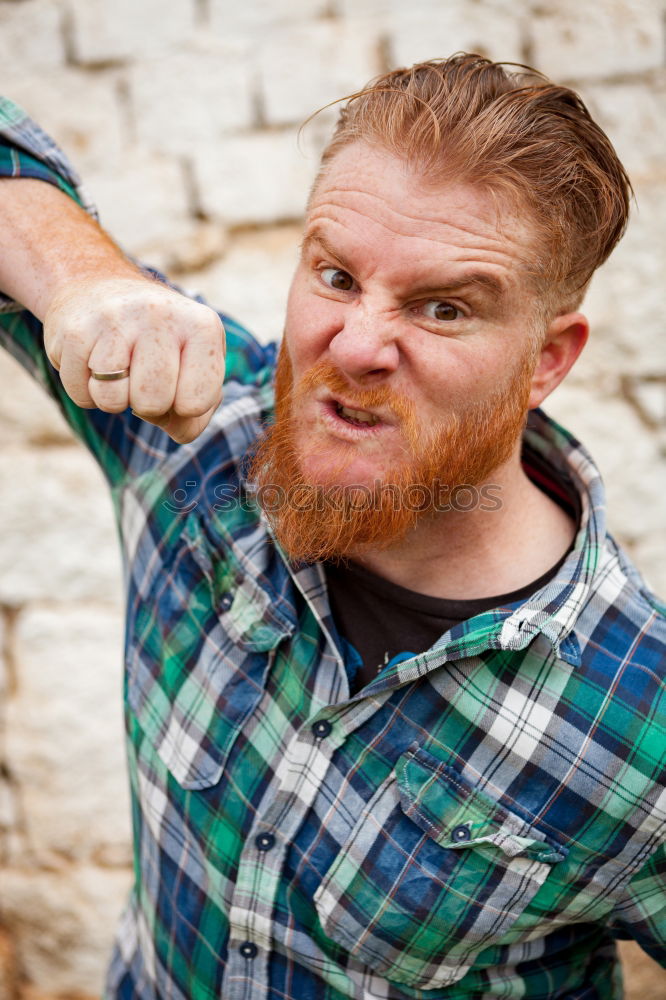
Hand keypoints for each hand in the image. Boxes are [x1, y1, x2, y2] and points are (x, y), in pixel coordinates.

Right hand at [43, 276, 225, 442]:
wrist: (101, 288)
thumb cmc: (160, 342)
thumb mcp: (195, 364)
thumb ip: (199, 410)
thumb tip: (179, 430)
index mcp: (200, 327)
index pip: (196, 402)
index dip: (183, 408)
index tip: (178, 385)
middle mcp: (159, 315)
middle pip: (152, 403)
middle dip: (148, 407)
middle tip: (143, 380)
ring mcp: (114, 319)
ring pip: (111, 400)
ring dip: (113, 400)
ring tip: (118, 371)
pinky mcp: (74, 331)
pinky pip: (79, 393)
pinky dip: (86, 391)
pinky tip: (93, 362)